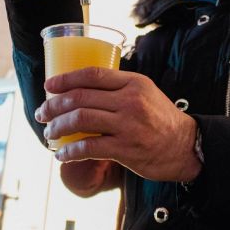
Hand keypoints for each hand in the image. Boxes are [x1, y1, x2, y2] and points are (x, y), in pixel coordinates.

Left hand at [34, 67, 200, 181]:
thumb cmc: (162, 120)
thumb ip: (119, 88)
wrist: (187, 147)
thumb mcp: (146, 93)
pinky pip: (89, 148)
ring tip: (49, 133)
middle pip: (80, 98)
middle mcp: (129, 101)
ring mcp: (127, 125)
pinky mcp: (125, 149)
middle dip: (54, 106)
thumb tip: (83, 88)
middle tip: (42, 114)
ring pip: (80, 120)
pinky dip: (70, 151)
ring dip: (58, 127)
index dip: (65, 79)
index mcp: (133, 83)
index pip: (92, 74)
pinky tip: (61, 155)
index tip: (48, 86)